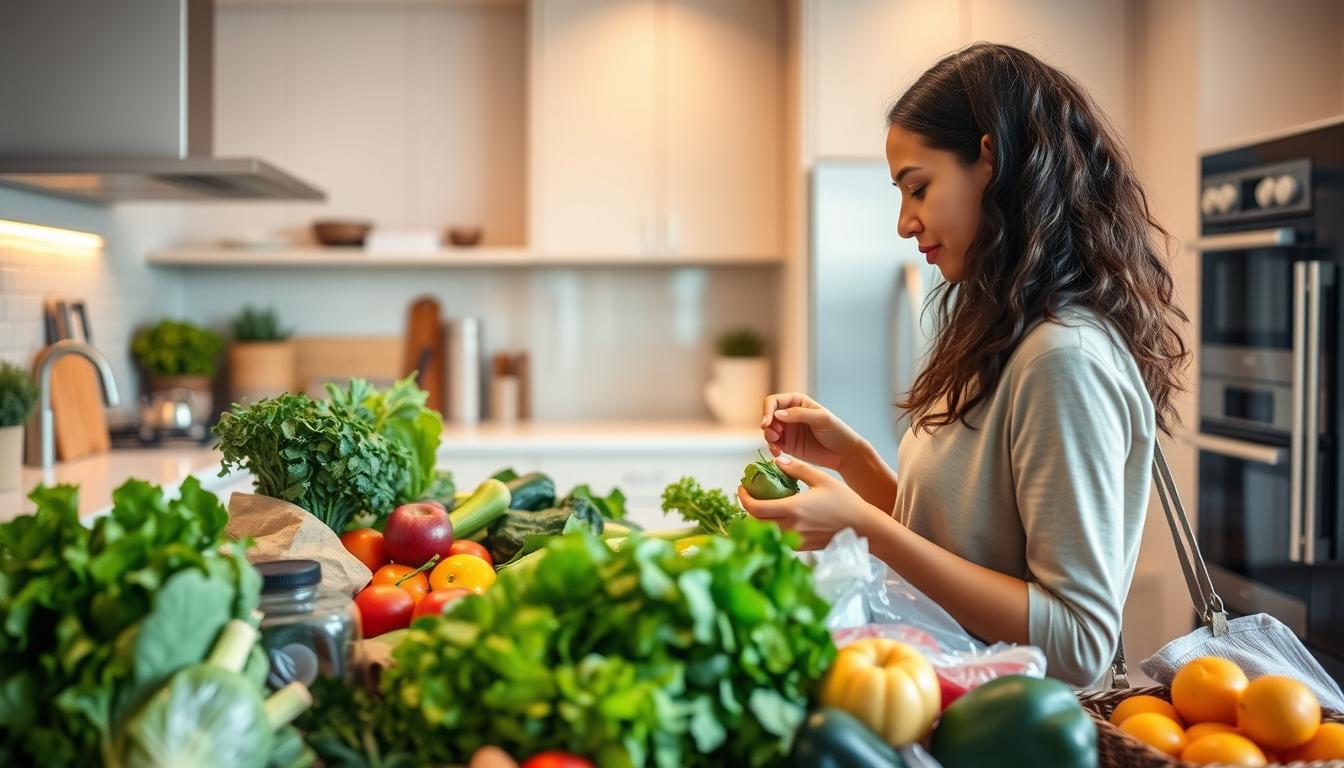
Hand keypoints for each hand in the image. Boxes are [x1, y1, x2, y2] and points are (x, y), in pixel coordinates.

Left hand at [737, 454, 884, 549]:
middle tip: (749, 495)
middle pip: (755, 523)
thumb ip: (797, 469)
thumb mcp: (821, 479)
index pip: (755, 508)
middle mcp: (791, 528)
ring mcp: (796, 540)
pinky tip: (777, 517)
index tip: (742, 488)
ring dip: (758, 520)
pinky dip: (772, 529)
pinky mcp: (802, 548)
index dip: (743, 498)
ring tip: (761, 505)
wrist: (864, 527)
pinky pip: (779, 539)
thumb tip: (778, 461)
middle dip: (747, 510)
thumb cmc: (845, 502)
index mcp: (793, 509)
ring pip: (766, 533)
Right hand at [760, 392, 865, 471]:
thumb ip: (799, 414)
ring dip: (768, 438)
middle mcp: (789, 414)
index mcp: (796, 402)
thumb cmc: (836, 431)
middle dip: (767, 426)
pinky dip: (772, 449)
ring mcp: (787, 430)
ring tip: (777, 447)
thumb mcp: (821, 418)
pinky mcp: (787, 445)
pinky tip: (778, 453)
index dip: (767, 410)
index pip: (773, 402)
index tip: (766, 423)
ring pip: (768, 431)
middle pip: (768, 417)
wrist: (845, 453)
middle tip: (776, 436)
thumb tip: (777, 414)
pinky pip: (773, 445)